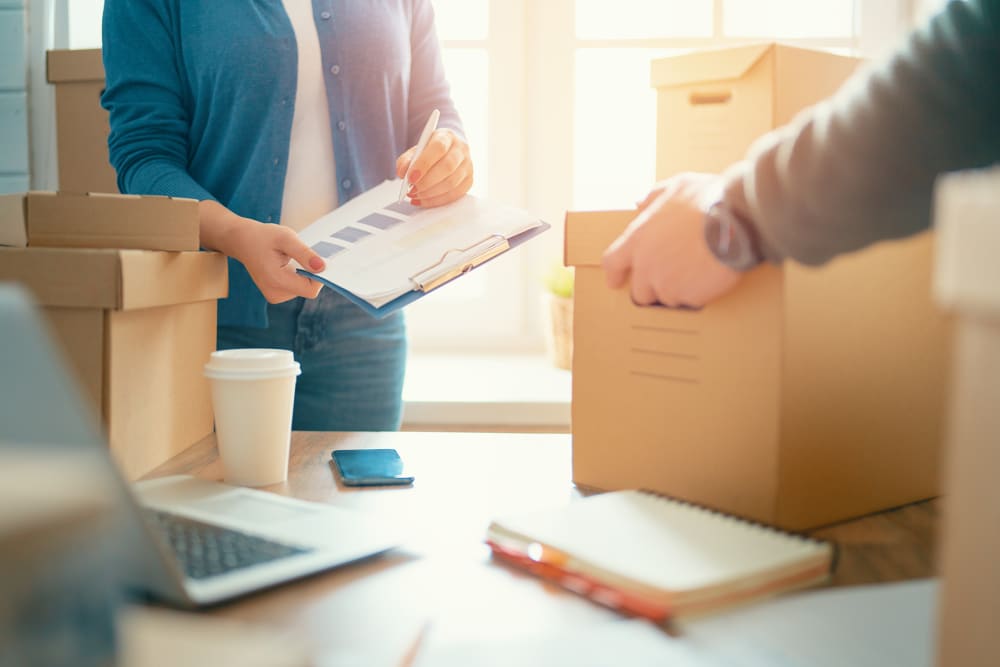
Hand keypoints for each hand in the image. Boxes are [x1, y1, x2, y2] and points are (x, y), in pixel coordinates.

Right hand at [228, 220, 325, 303]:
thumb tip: (323, 267)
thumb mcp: (286, 238)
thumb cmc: (263, 236)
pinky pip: (297, 288)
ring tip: (289, 258)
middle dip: (310, 272)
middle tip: (300, 254)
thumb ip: (304, 253)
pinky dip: (297, 276)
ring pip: (304, 288)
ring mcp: (274, 296)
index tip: (316, 259)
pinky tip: (287, 264)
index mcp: (276, 281)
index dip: (319, 276)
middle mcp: (275, 293)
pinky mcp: (276, 295)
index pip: (310, 289)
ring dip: (303, 273)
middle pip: (308, 289)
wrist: (242, 241)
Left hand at [395, 129, 472, 207]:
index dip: (424, 163)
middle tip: (412, 190)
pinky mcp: (469, 181)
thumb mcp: (415, 151)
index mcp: (447, 136)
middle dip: (427, 182)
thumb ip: (406, 160)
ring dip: (431, 193)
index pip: (438, 148)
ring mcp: (468, 166)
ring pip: (451, 183)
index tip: (410, 177)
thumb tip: (403, 174)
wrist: (446, 153)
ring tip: (416, 195)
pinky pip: (454, 194)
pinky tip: (424, 200)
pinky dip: (437, 200)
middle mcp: (461, 149)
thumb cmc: (429, 152)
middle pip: (447, 167)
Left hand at [602, 173, 742, 307]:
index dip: (615, 273)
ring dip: (678, 291)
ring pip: (667, 298)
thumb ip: (653, 197)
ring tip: (697, 272)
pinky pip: (689, 302)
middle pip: (640, 292)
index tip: (615, 281)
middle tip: (672, 278)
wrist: (737, 220)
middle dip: (653, 288)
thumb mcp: (677, 186)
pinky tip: (710, 277)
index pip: (612, 262)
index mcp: (639, 238)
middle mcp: (647, 265)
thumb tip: (640, 203)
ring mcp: (666, 284)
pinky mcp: (688, 297)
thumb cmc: (708, 200)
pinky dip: (698, 294)